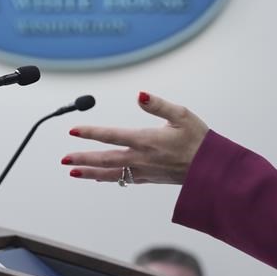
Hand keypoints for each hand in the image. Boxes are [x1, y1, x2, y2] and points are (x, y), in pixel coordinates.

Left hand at [62, 92, 208, 184]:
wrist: (212, 170)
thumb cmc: (199, 140)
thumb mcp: (182, 115)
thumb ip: (158, 105)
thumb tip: (139, 95)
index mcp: (147, 140)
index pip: (112, 136)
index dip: (91, 133)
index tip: (73, 130)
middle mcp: (142, 158)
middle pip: (105, 159)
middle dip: (83, 159)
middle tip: (64, 159)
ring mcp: (145, 171)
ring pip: (111, 174)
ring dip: (90, 173)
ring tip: (73, 172)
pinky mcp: (150, 179)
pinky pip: (123, 180)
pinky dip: (108, 178)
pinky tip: (99, 178)